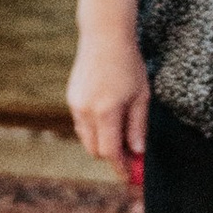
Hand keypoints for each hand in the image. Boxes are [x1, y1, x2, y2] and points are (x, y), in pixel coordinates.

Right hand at [68, 27, 149, 175]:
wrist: (104, 36)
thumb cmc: (127, 64)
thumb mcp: (141, 96)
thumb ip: (138, 126)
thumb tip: (137, 151)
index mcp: (106, 112)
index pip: (110, 152)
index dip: (120, 167)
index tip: (129, 176)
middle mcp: (86, 111)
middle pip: (95, 150)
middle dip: (111, 157)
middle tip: (130, 157)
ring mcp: (75, 105)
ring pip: (86, 138)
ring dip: (102, 142)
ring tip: (122, 134)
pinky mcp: (71, 99)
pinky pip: (82, 124)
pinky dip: (94, 129)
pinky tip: (109, 118)